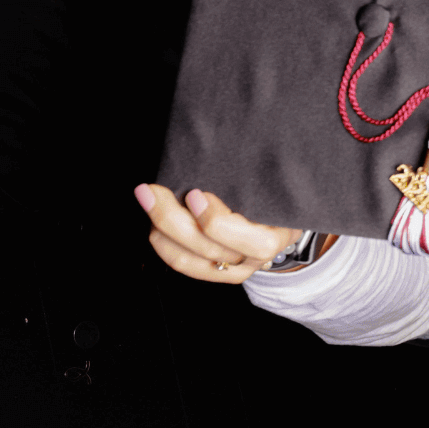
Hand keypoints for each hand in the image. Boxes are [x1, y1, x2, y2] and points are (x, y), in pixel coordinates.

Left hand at [136, 183, 300, 282]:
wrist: (279, 208)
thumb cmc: (272, 187)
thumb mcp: (271, 180)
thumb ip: (250, 176)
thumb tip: (211, 154)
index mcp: (279, 232)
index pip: (249, 241)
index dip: (216, 220)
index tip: (195, 193)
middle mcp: (258, 256)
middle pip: (209, 248)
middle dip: (173, 218)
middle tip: (152, 191)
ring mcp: (237, 268)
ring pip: (190, 258)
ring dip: (161, 229)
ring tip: (149, 200)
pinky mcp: (217, 273)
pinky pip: (185, 265)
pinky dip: (164, 246)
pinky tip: (153, 227)